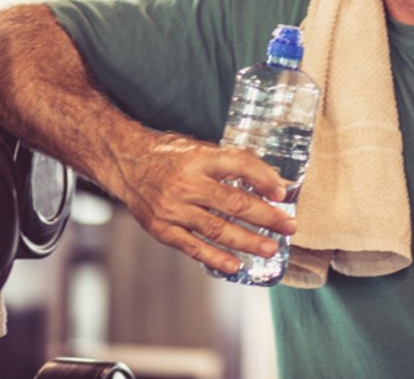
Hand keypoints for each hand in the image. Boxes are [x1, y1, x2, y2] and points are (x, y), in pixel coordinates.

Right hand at [112, 132, 296, 273]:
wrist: (125, 162)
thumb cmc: (168, 154)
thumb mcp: (198, 148)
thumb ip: (229, 163)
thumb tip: (270, 181)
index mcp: (199, 158)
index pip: (239, 164)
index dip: (263, 178)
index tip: (282, 192)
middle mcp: (186, 183)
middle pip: (233, 202)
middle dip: (266, 216)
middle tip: (288, 226)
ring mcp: (173, 208)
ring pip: (217, 228)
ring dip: (247, 241)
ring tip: (270, 249)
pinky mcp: (162, 228)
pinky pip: (192, 247)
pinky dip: (215, 257)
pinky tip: (235, 265)